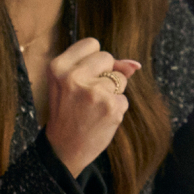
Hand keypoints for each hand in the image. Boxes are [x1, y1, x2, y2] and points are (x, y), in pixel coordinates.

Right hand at [44, 38, 138, 175]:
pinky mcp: (110, 107)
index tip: (85, 75)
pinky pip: (124, 99)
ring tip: (94, 108)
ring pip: (121, 79)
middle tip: (88, 94)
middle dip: (105, 73)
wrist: (64, 149)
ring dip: (113, 92)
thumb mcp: (70, 84)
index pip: (91, 43)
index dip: (93, 59)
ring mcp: (94, 92)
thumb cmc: (68, 113)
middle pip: (107, 57)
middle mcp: (73, 77)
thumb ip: (99, 68)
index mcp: (58, 67)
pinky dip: (116, 109)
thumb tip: (135, 64)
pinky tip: (101, 119)